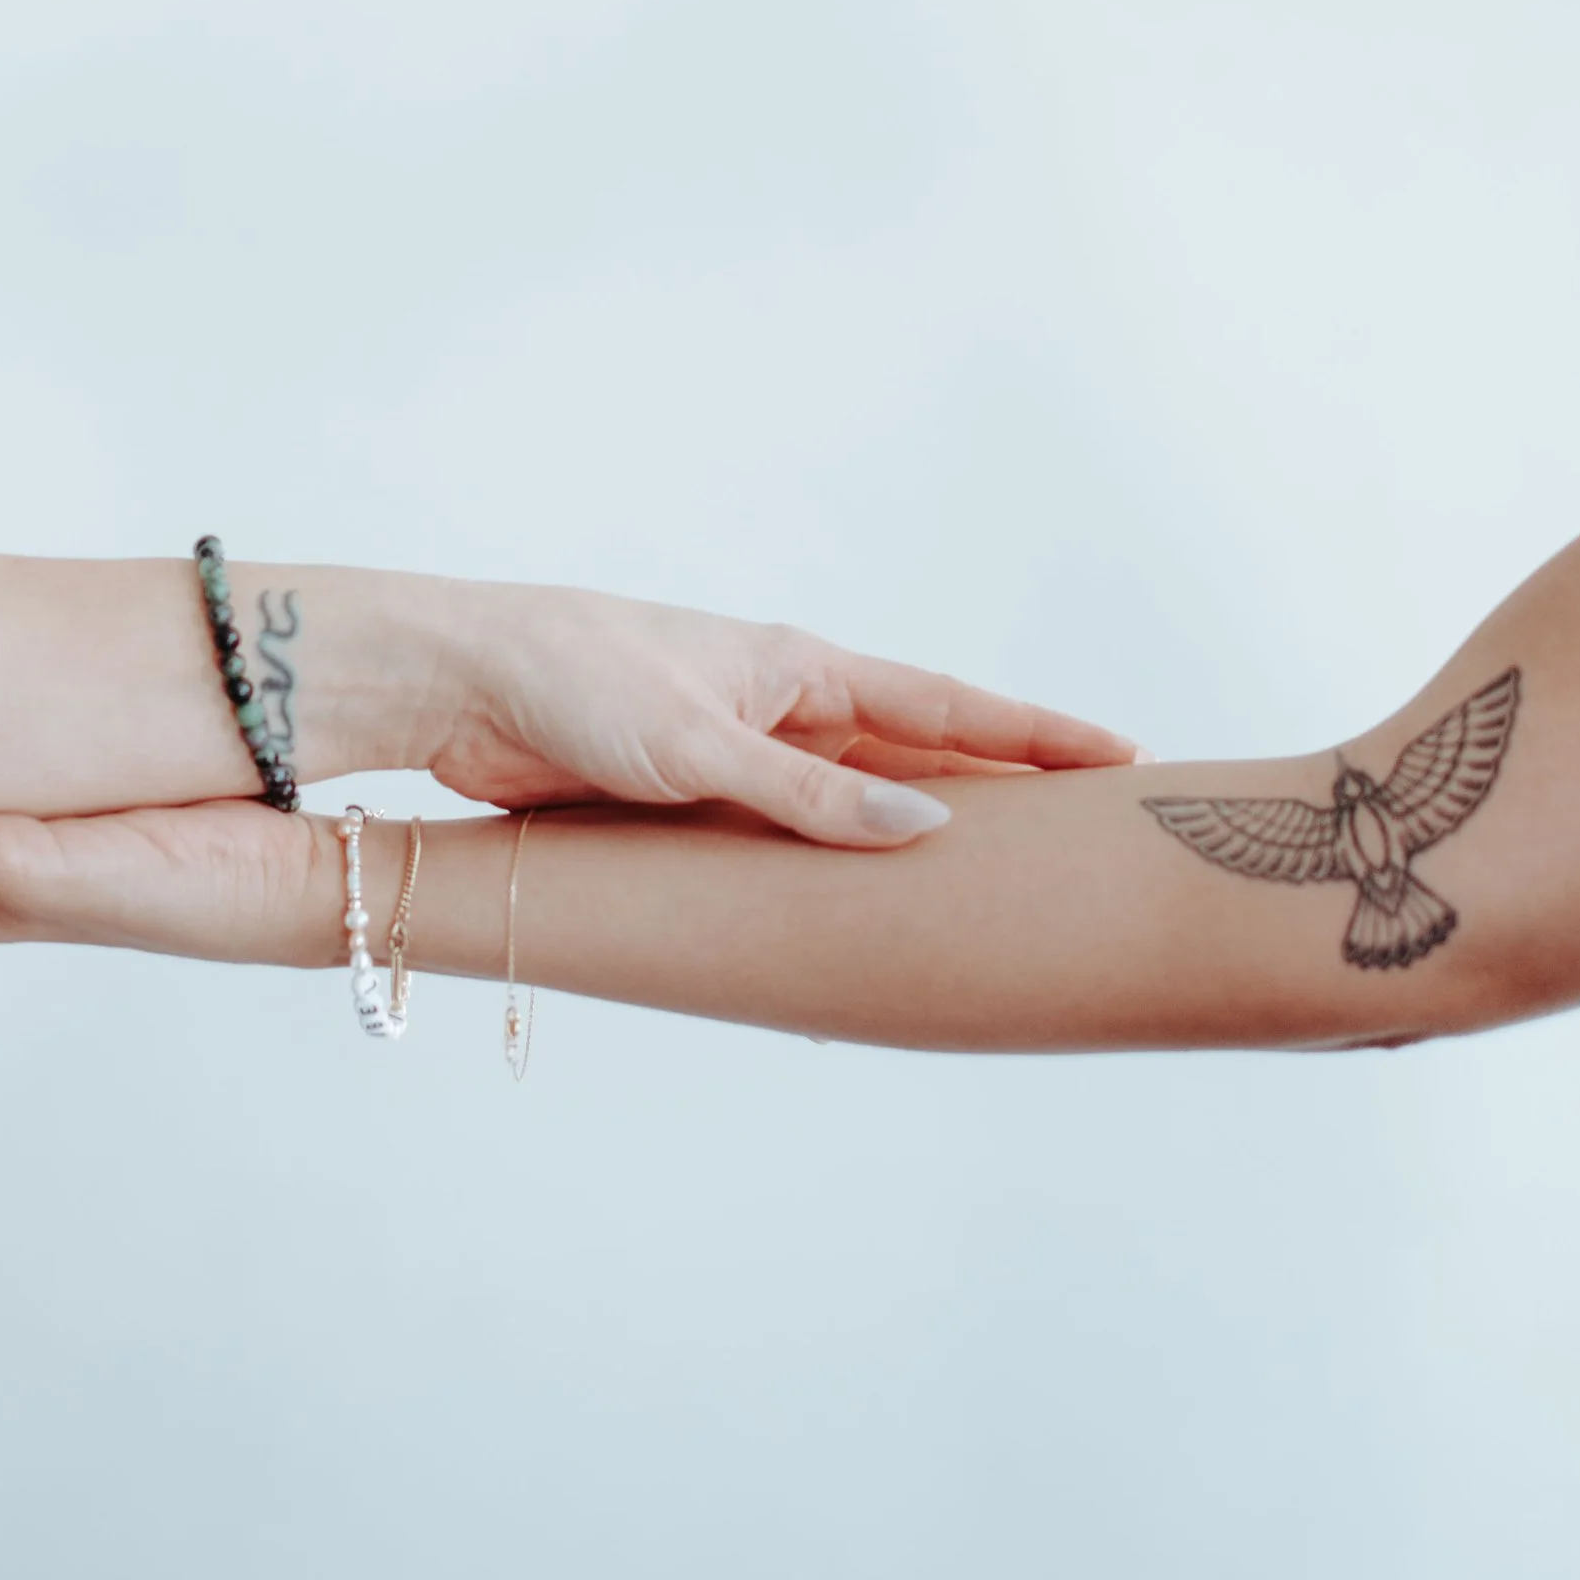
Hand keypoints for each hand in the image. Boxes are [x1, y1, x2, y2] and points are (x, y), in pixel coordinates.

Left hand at [430, 585, 1132, 843]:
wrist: (458, 683)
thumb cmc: (573, 680)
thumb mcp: (702, 743)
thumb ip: (813, 796)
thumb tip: (929, 826)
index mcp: (799, 670)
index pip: (947, 706)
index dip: (1035, 735)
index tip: (1122, 756)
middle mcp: (782, 709)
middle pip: (919, 757)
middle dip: (1003, 789)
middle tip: (1093, 829)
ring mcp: (740, 754)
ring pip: (855, 806)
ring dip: (919, 836)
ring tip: (1004, 880)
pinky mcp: (690, 799)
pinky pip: (786, 841)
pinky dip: (833, 871)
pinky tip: (864, 908)